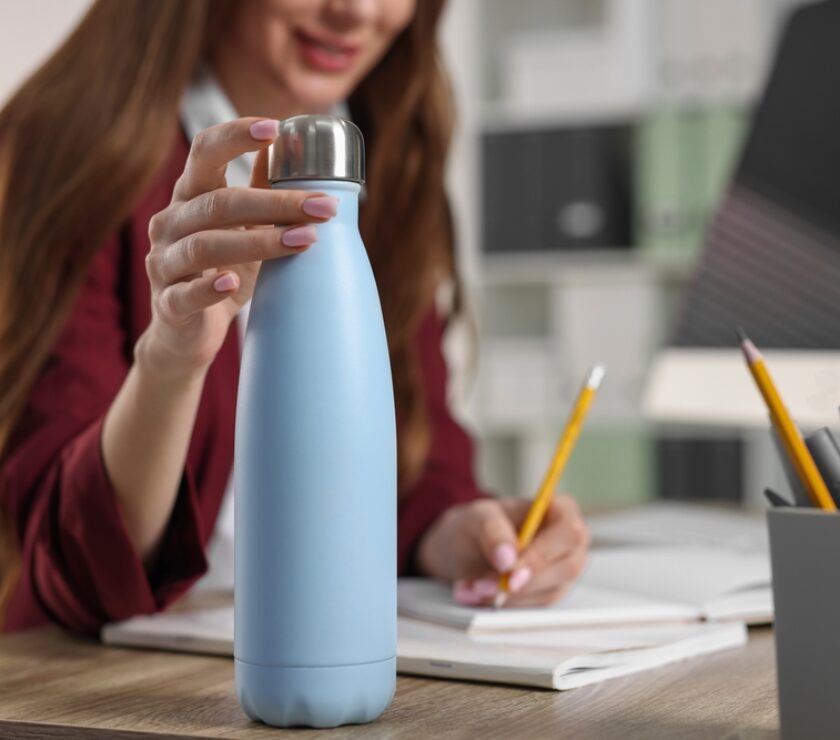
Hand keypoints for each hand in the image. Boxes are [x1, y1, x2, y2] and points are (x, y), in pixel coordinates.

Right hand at [138, 118, 337, 377]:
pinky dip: (208, 289)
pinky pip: (185, 294)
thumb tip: (287, 145)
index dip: (235, 136)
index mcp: (189, 197)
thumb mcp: (243, 229)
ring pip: (205, 245)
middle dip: (275, 203)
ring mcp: (164, 264)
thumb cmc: (222, 273)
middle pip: (219, 203)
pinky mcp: (168, 304)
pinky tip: (234, 284)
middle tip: (323, 207)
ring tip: (305, 240)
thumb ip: (258, 190)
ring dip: (259, 242)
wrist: (188, 333)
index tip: (276, 127)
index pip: (204, 153)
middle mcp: (170, 223)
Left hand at [415, 495, 589, 607]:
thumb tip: (508, 559)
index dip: (542, 554)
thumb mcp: (478, 517)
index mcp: (561, 509)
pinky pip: (537, 606)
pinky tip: (482, 594)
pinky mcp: (551, 592)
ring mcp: (564, 569)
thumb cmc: (478, 524)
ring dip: (510, 596)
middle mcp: (570, 541)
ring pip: (550, 591)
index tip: (511, 572)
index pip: (568, 532)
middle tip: (484, 585)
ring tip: (474, 587)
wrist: (465, 547)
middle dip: (523, 582)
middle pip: (566, 566)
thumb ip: (493, 531)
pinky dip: (507, 604)